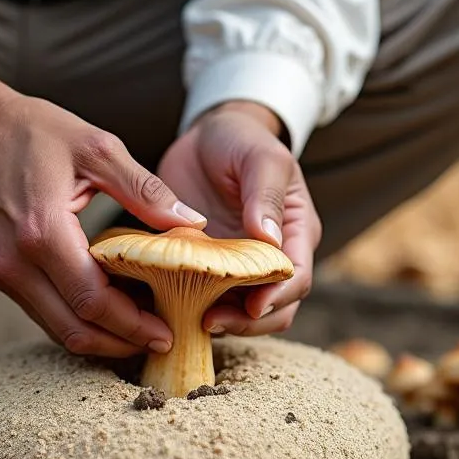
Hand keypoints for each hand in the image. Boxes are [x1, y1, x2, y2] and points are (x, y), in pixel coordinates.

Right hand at [0, 62, 205, 357]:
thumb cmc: (35, 131)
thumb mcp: (98, 149)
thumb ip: (146, 190)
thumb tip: (192, 222)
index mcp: (42, 231)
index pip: (92, 301)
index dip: (133, 325)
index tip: (167, 333)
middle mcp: (16, 263)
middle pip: (74, 329)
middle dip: (121, 343)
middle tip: (161, 341)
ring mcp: (4, 272)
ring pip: (57, 329)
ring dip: (101, 337)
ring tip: (142, 329)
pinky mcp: (1, 273)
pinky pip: (45, 312)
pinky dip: (79, 320)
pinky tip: (111, 309)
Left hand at [157, 100, 321, 335]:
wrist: (206, 136)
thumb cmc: (241, 140)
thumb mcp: (259, 158)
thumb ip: (265, 195)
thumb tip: (269, 238)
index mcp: (294, 232)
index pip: (297, 278)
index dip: (278, 297)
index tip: (251, 306)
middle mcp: (271, 258)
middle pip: (272, 309)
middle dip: (245, 321)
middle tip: (208, 320)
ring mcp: (237, 267)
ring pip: (237, 312)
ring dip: (216, 320)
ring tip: (183, 318)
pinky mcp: (206, 269)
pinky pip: (200, 298)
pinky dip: (185, 307)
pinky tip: (161, 306)